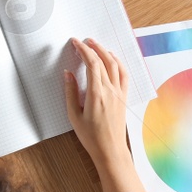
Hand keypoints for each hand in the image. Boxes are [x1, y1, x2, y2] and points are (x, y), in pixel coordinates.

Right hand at [62, 37, 130, 164]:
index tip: (75, 43)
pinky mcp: (123, 97)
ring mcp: (119, 93)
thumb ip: (70, 92)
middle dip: (92, 47)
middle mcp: (110, 90)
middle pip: (103, 60)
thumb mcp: (74, 115)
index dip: (83, 49)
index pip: (92, 63)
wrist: (110, 150)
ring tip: (96, 45)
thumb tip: (68, 74)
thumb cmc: (91, 137)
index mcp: (96, 93)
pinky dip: (118, 63)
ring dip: (105, 51)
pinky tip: (112, 59)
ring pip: (115, 64)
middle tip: (83, 41)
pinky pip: (123, 75)